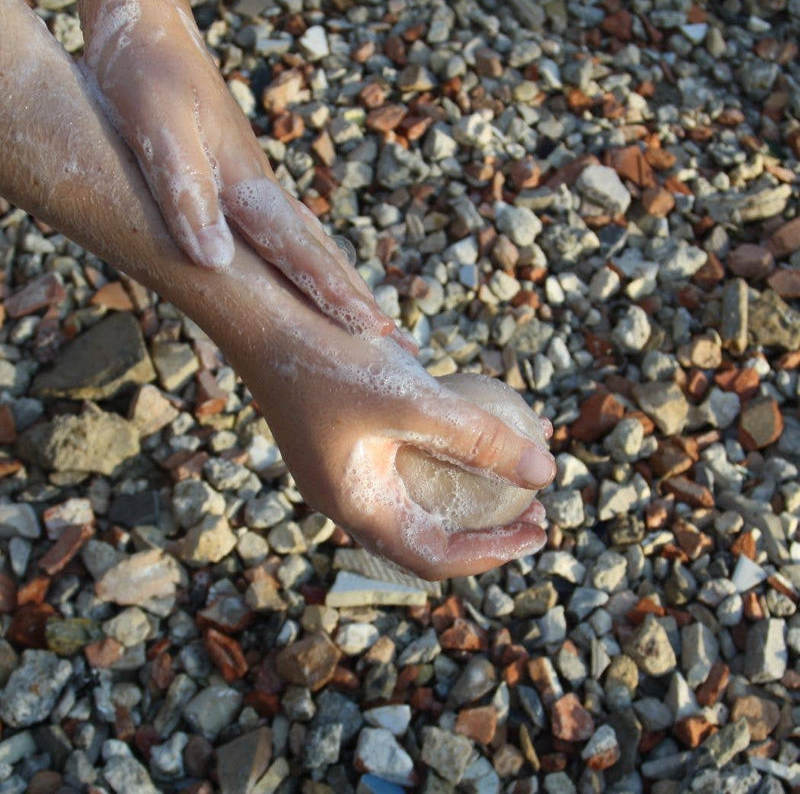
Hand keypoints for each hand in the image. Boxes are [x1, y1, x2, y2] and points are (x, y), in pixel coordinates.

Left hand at [77, 0, 401, 343]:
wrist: (150, 25)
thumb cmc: (145, 72)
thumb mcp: (157, 128)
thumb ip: (187, 191)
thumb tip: (215, 260)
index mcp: (247, 185)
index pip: (301, 249)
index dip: (336, 292)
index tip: (375, 328)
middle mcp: (263, 191)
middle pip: (323, 253)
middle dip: (360, 299)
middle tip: (401, 342)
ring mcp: (259, 187)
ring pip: (313, 245)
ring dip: (345, 284)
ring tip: (374, 318)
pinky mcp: (245, 182)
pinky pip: (290, 234)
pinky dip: (314, 262)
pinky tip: (318, 270)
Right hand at [224, 269, 555, 580]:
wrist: (265, 322)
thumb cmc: (329, 362)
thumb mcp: (413, 400)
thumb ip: (478, 438)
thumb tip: (547, 471)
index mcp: (358, 507)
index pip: (434, 556)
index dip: (493, 551)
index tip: (540, 528)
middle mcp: (352, 498)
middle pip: (429, 534)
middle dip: (487, 527)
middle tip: (536, 508)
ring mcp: (349, 470)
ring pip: (422, 496)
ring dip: (471, 488)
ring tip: (517, 466)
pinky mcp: (351, 439)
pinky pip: (409, 461)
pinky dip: (447, 452)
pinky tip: (475, 422)